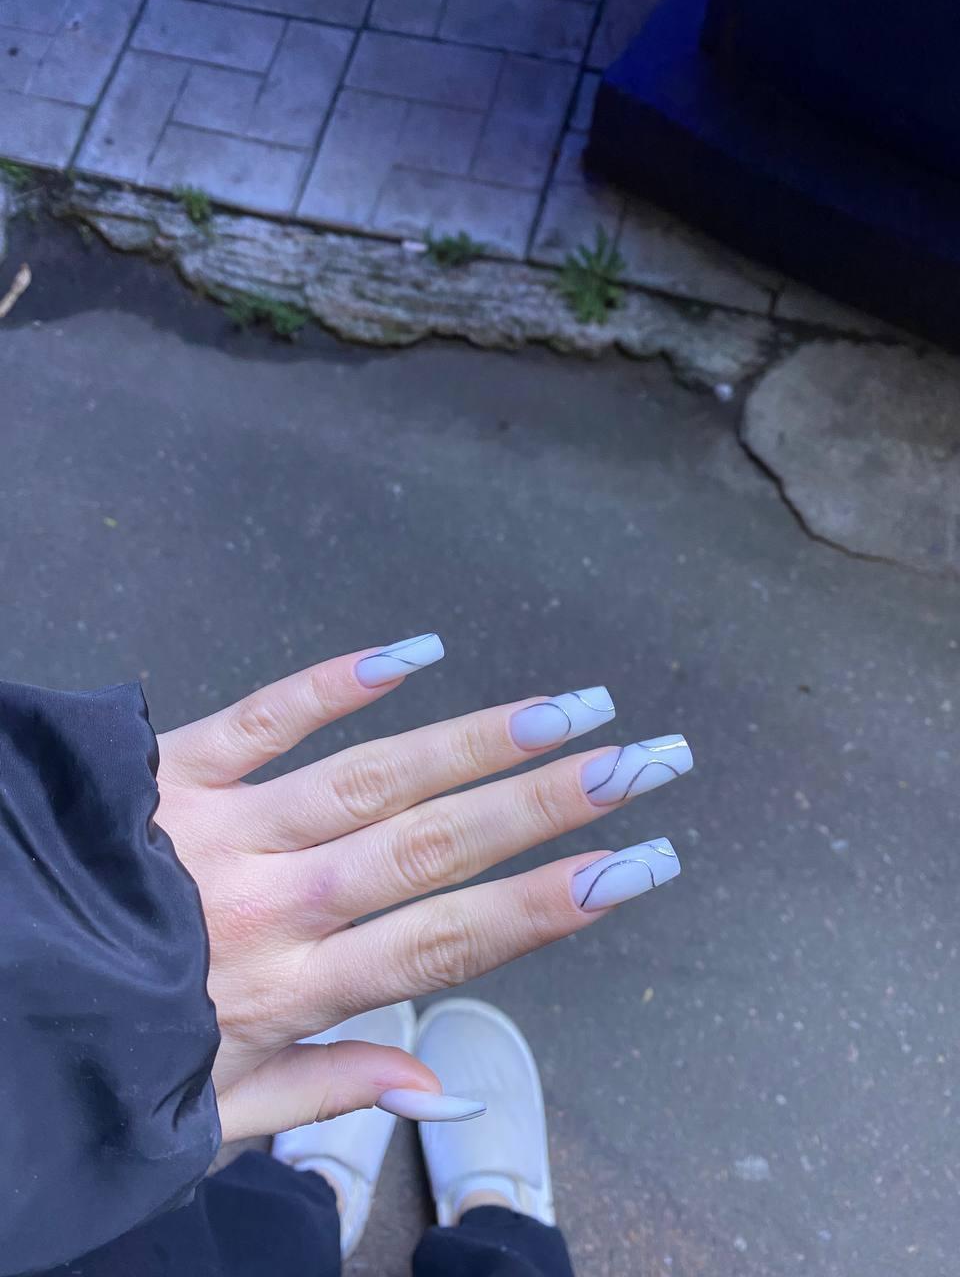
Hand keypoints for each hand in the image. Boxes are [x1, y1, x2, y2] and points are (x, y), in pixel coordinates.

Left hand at [156, 635, 689, 1140]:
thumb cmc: (94, 1058)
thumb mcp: (206, 1116)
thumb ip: (326, 1094)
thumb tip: (445, 1090)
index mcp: (287, 993)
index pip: (450, 943)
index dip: (553, 904)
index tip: (638, 864)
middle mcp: (271, 905)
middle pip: (436, 847)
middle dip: (554, 804)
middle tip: (646, 761)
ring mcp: (221, 828)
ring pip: (372, 778)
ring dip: (478, 741)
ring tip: (569, 710)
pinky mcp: (171, 768)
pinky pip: (264, 716)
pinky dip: (337, 682)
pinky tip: (416, 650)